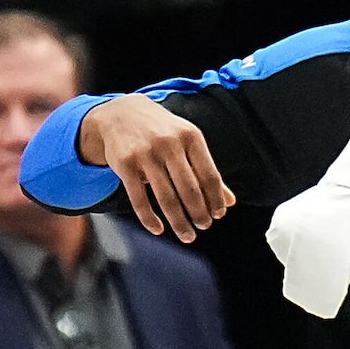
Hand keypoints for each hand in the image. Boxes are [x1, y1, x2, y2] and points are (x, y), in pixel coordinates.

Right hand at [77, 95, 233, 239]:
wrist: (120, 113)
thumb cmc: (161, 131)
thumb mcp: (187, 142)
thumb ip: (206, 170)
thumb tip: (229, 203)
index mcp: (190, 136)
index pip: (209, 175)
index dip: (215, 199)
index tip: (218, 216)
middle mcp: (168, 144)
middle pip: (189, 190)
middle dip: (199, 214)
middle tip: (203, 227)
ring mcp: (145, 154)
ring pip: (166, 198)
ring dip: (179, 222)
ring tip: (187, 235)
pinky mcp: (125, 165)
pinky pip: (139, 199)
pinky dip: (149, 219)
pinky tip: (158, 229)